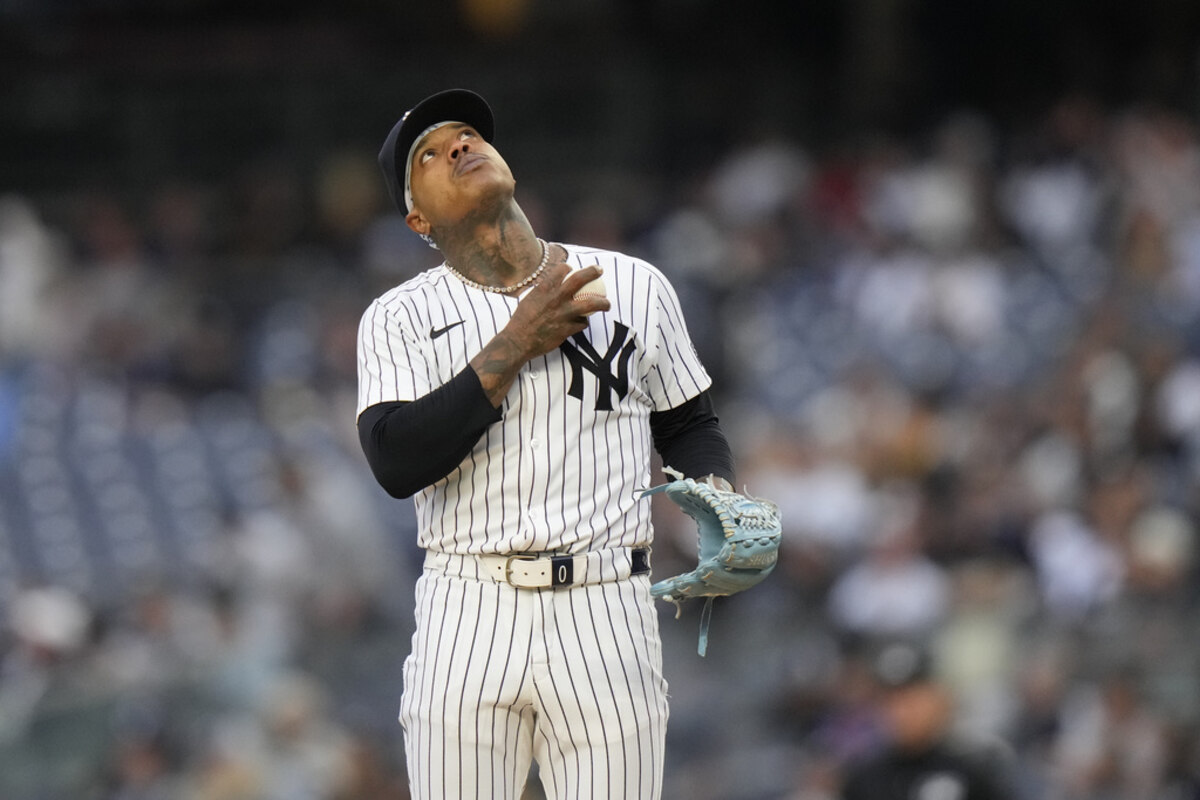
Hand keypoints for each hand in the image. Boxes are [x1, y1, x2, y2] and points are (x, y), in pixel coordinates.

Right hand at [469, 251, 610, 405]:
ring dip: (602, 303)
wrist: (518, 341)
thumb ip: (542, 291)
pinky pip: (582, 324)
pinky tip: (583, 323)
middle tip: (600, 270)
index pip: (562, 269)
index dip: (569, 267)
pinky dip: (584, 322)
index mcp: (544, 288)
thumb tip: (549, 284)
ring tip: (607, 304)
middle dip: (593, 272)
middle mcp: (556, 298)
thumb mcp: (529, 299)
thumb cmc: (521, 320)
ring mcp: (563, 314)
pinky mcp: (567, 329)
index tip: (572, 269)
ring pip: (591, 304)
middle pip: (580, 279)